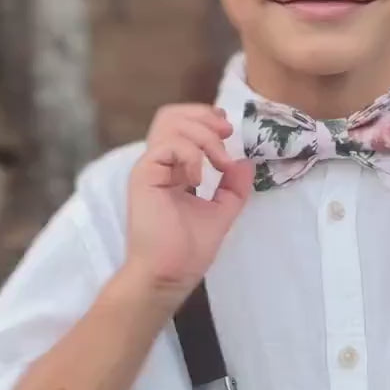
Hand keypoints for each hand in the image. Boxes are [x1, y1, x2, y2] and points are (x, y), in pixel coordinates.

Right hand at [125, 103, 253, 309]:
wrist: (170, 274)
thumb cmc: (188, 250)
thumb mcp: (221, 212)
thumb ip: (233, 187)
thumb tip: (246, 162)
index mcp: (174, 170)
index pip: (181, 126)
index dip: (205, 118)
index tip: (229, 131)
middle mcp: (160, 165)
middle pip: (171, 115)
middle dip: (203, 117)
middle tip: (226, 134)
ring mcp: (150, 168)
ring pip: (169, 123)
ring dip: (202, 135)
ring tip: (219, 162)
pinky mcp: (144, 175)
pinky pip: (168, 145)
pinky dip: (191, 155)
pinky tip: (199, 179)